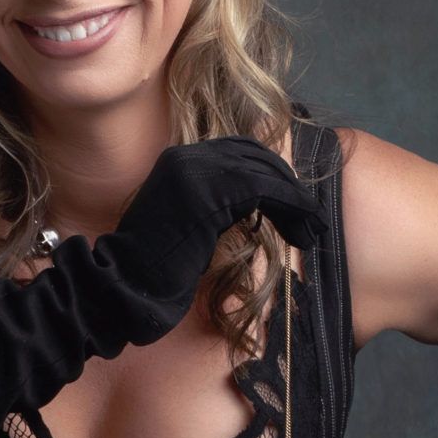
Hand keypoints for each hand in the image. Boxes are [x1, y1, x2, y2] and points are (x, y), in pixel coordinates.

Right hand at [107, 136, 325, 318]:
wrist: (123, 284)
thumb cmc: (154, 270)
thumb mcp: (189, 225)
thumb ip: (216, 206)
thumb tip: (256, 205)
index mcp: (179, 159)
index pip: (241, 153)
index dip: (273, 177)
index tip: (293, 207)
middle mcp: (188, 156)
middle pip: (257, 158)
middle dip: (289, 189)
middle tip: (312, 221)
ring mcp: (196, 170)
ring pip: (266, 173)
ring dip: (297, 203)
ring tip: (313, 231)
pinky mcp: (210, 193)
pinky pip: (266, 190)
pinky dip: (292, 207)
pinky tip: (305, 229)